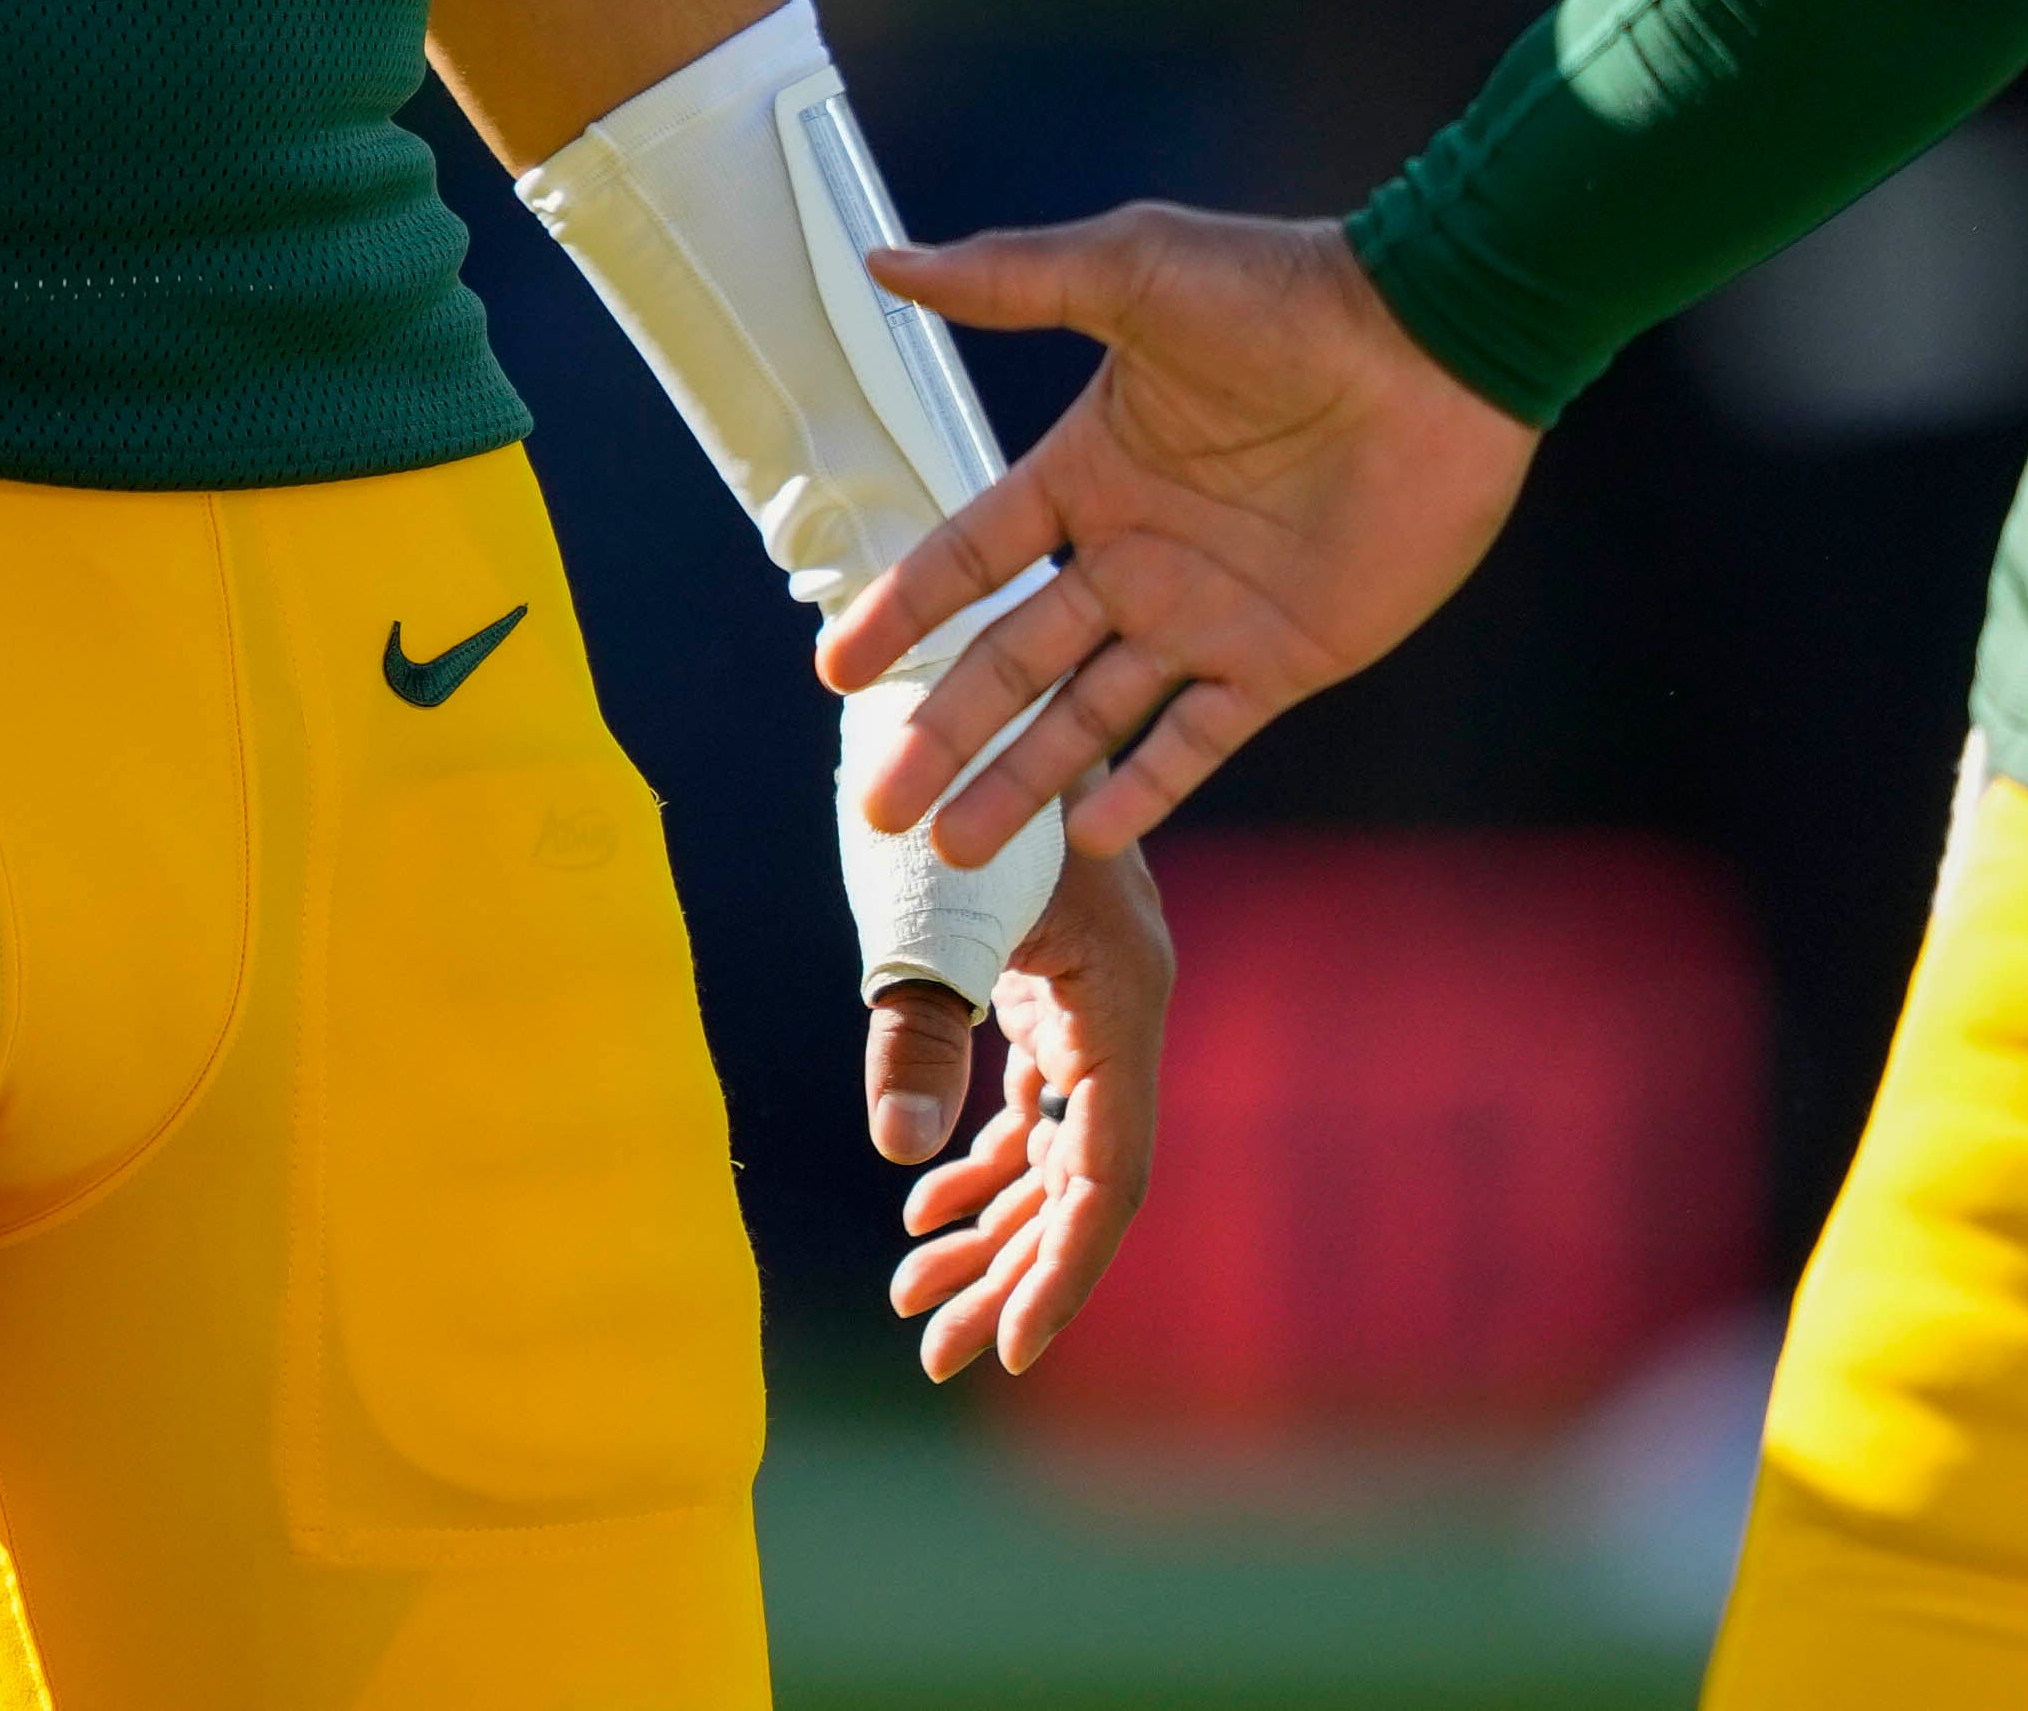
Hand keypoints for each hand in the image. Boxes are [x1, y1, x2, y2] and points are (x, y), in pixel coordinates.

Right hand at [816, 209, 1540, 862]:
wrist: (1438, 347)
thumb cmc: (1288, 293)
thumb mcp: (1136, 270)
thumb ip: (1011, 280)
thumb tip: (883, 263)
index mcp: (1091, 470)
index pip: (971, 557)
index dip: (903, 612)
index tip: (837, 673)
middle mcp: (1135, 553)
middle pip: (1014, 661)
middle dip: (944, 734)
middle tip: (881, 807)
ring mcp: (1205, 614)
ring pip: (1090, 717)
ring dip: (1022, 781)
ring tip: (957, 848)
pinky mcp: (1282, 658)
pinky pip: (1198, 739)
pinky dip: (1145, 790)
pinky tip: (1089, 839)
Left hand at [871, 834, 1168, 1379]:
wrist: (939, 673)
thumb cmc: (932, 787)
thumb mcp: (920, 914)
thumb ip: (915, 1032)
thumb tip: (904, 1156)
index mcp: (1123, 994)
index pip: (1108, 1171)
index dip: (1063, 1271)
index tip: (1011, 1353)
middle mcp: (1123, 1004)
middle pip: (1082, 1177)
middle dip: (1012, 1268)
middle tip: (935, 1350)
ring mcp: (1088, 994)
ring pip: (1056, 1146)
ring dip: (990, 1223)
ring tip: (914, 1293)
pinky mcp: (1047, 982)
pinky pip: (1031, 1101)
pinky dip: (983, 1157)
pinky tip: (926, 1207)